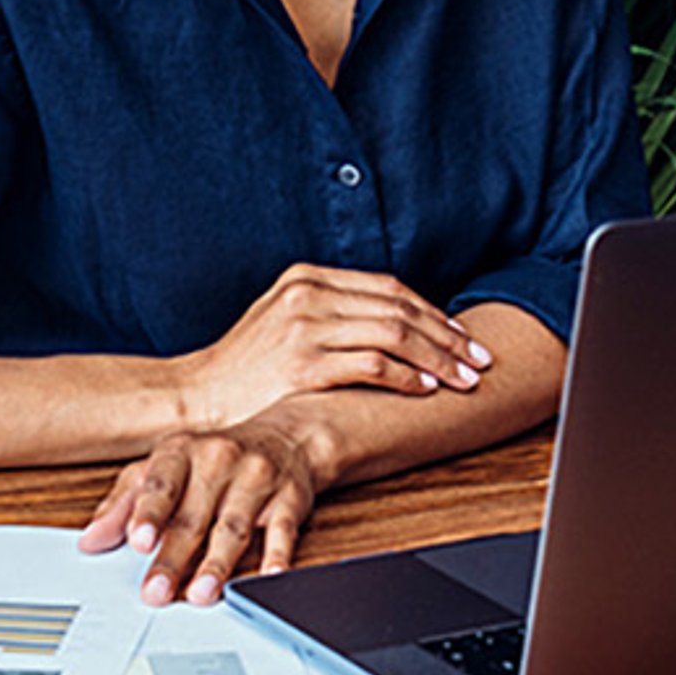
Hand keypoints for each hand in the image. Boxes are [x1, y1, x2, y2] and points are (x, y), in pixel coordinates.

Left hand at [77, 416, 331, 605]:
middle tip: (155, 592)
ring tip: (200, 594)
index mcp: (181, 452)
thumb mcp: (163, 469)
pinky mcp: (289, 499)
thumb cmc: (213, 459)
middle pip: (193, 517)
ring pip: (233, 528)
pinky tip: (267, 577)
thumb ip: (124, 504)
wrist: (286, 436)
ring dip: (216, 564)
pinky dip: (275, 556)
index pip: (160, 484)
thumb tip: (89, 541)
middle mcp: (219, 460)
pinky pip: (282, 531)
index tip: (137, 542)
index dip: (148, 514)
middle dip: (173, 558)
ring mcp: (256, 479)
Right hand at [174, 263, 492, 428]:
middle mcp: (308, 294)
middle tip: (479, 360)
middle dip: (447, 336)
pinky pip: (371, 364)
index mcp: (306, 278)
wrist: (196, 396)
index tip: (462, 337)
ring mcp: (304, 327)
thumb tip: (391, 324)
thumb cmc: (245, 369)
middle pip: (400, 308)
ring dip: (437, 358)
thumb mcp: (283, 321)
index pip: (389, 288)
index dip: (433, 313)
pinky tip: (424, 389)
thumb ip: (331, 312)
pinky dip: (405, 376)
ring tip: (463, 379)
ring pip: (393, 334)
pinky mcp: (301, 364)